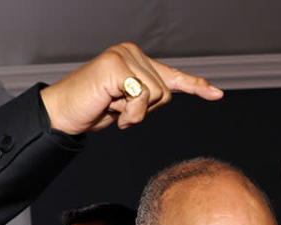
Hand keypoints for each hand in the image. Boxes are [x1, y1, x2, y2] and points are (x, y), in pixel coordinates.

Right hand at [40, 42, 222, 134]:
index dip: (195, 86)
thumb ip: (147, 97)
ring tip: (114, 107)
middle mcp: (132, 53)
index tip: (217, 94)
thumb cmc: (93, 109)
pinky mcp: (116, 66)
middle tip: (119, 109)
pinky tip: (111, 106)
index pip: (172, 75)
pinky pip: (142, 96)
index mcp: (136, 60)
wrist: (63, 114)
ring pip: (157, 95)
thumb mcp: (127, 104)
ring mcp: (123, 56)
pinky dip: (130, 111)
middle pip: (166, 91)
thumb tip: (167, 94)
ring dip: (136, 112)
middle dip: (146, 110)